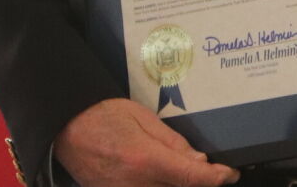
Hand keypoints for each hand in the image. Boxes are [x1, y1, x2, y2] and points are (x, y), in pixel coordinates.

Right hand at [56, 99, 239, 185]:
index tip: (230, 174)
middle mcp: (135, 184)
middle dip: (198, 181)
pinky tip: (166, 177)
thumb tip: (199, 162)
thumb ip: (173, 143)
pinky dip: (162, 186)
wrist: (67, 129)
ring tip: (185, 170)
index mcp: (144, 160)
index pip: (190, 177)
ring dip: (179, 184)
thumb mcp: (143, 118)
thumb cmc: (103, 116)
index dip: (215, 178)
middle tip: (211, 170)